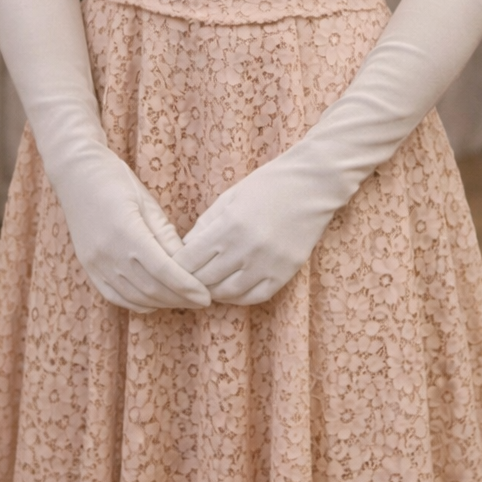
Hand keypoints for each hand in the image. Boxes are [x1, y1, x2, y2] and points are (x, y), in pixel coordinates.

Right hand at [63, 143, 211, 312]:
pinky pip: (115, 296)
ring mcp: (95, 264)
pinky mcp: (89, 268)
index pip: (163, 270)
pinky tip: (155, 300)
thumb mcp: (147, 202)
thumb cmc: (116, 180)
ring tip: (183, 301)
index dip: (186, 287)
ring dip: (161, 303)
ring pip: (134, 297)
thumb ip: (166, 235)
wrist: (76, 174)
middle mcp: (108, 253)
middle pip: (150, 288)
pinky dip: (137, 303)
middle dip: (179, 299)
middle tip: (201, 300)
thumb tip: (188, 264)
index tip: (206, 297)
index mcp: (126, 232)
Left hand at [174, 149, 340, 305]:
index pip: (189, 260)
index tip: (169, 267)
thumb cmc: (267, 185)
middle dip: (190, 281)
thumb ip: (205, 225)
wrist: (312, 185)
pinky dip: (238, 297)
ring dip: (212, 292)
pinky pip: (254, 297)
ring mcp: (266, 264)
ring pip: (227, 293)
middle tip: (184, 279)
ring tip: (206, 285)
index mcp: (228, 226)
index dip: (175, 267)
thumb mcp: (229, 198)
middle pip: (205, 280)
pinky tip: (230, 289)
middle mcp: (246, 249)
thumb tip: (185, 249)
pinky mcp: (284, 273)